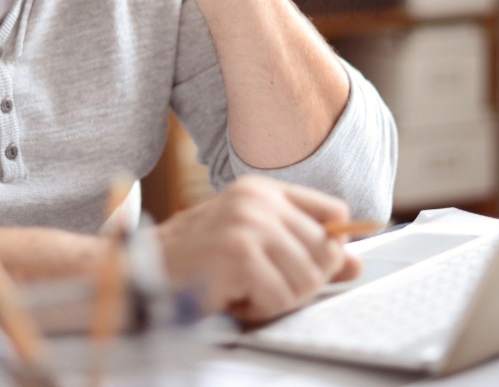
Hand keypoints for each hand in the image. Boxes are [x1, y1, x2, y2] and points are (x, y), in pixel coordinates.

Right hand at [154, 176, 362, 322]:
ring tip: (244, 289)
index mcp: (263, 189)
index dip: (329, 246)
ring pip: (308, 278)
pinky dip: (259, 309)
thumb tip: (356, 265)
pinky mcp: (239, 254)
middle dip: (301, 281)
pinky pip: (280, 297)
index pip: (334, 211)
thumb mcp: (255, 246)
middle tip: (262, 284)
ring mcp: (248, 224)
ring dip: (278, 298)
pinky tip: (233, 297)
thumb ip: (306, 253)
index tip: (304, 264)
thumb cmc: (196, 262)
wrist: (142, 272)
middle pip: (326, 251)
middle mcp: (258, 200)